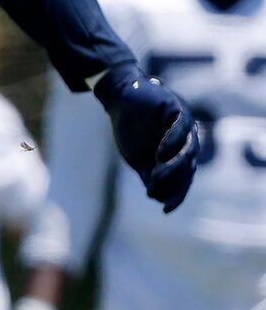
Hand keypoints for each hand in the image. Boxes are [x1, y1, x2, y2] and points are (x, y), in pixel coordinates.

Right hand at [99, 67, 196, 211]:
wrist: (120, 100)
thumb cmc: (130, 128)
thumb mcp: (138, 157)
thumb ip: (149, 174)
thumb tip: (158, 196)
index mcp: (179, 155)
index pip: (183, 179)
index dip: (176, 195)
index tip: (165, 209)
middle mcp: (188, 141)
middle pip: (188, 167)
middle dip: (174, 182)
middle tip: (155, 190)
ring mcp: (185, 125)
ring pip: (188, 150)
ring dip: (174, 166)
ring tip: (157, 176)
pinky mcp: (178, 109)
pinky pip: (181, 128)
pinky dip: (173, 142)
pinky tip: (160, 154)